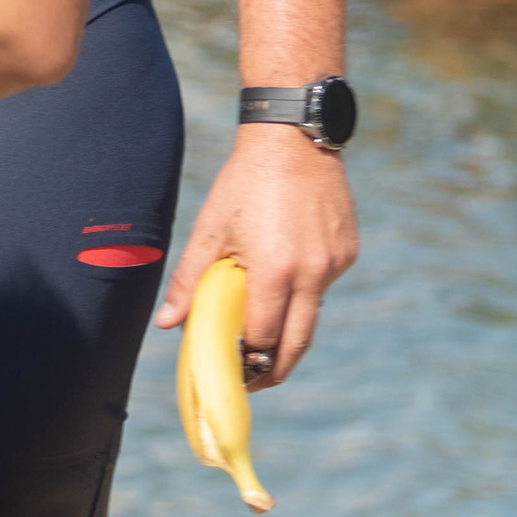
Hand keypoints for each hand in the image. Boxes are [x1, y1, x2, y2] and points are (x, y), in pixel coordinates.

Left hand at [155, 123, 357, 387]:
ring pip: (313, 313)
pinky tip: (286, 266)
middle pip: (297, 345)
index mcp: (275, 272)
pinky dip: (305, 289)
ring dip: (290, 324)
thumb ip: (189, 281)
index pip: (264, 339)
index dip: (248, 362)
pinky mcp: (348, 251)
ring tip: (265, 320)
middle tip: (256, 377)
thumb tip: (168, 324)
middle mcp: (312, 273)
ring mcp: (334, 263)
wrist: (293, 138)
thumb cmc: (245, 182)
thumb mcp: (211, 229)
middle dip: (276, 369)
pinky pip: (325, 285)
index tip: (234, 372)